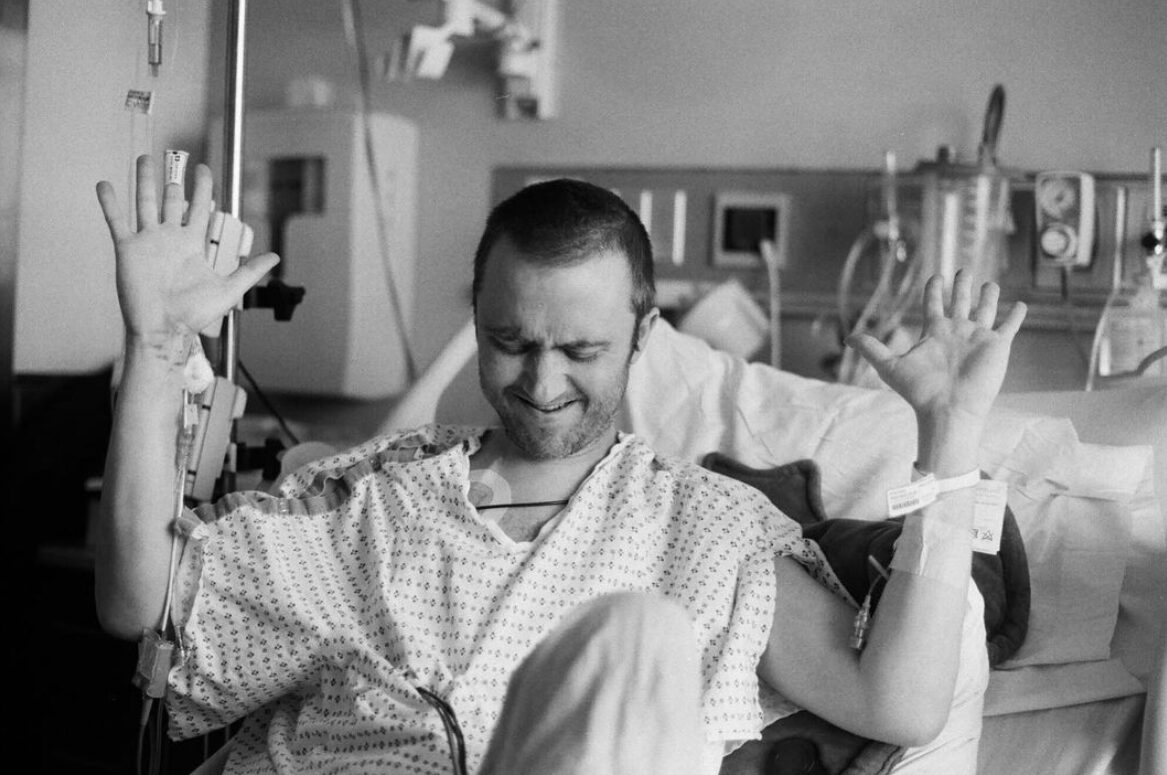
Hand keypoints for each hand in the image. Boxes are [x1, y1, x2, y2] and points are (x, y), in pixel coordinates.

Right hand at [96, 154, 278, 348]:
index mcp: (192, 244)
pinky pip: (117, 221)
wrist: (165, 329)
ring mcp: (148, 242)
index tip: (205, 169)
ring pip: (145, 203)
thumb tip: (275, 258)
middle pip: (171, 201)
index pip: (200, 207)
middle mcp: (170, 239)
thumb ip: (250, 270)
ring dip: (144, 181)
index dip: (203, 188)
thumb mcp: (229, 288)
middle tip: (174, 159)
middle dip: (172, 180)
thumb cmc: (194, 314)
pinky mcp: (128, 249)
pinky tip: (105, 185)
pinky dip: (110, 202)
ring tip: (144, 159)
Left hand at [846, 271, 1026, 421]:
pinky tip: (1021, 304)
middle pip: (959, 302)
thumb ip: (871, 349)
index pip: (934, 305)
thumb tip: (847, 339)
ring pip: (985, 310)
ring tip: (990, 283)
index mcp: (934, 333)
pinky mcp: (997, 346)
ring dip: (988, 296)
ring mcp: (977, 338)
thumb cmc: (919, 391)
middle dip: (961, 286)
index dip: (934, 290)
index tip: (935, 277)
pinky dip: (1016, 315)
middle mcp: (956, 332)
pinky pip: (1009, 326)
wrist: (948, 408)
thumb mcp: (890, 366)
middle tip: (963, 269)